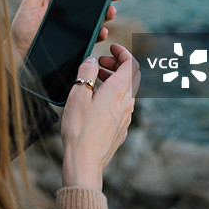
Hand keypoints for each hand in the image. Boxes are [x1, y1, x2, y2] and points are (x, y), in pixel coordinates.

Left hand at [10, 0, 120, 64]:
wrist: (20, 56)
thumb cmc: (21, 29)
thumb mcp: (30, 3)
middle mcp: (68, 12)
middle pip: (92, 1)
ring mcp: (73, 28)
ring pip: (96, 17)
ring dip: (107, 13)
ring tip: (110, 13)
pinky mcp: (76, 43)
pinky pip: (92, 36)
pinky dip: (101, 33)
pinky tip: (103, 32)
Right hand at [61, 44, 140, 190]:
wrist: (85, 162)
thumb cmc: (80, 129)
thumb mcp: (78, 93)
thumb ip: (86, 71)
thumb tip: (91, 60)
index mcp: (119, 90)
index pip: (130, 63)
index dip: (122, 52)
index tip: (111, 47)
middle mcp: (127, 103)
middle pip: (130, 76)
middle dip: (116, 64)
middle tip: (99, 62)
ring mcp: (126, 117)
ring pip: (126, 91)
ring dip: (113, 80)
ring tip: (94, 80)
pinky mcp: (121, 129)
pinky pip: (122, 105)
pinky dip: (113, 95)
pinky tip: (96, 101)